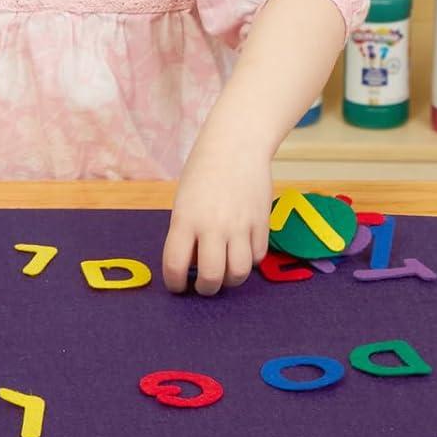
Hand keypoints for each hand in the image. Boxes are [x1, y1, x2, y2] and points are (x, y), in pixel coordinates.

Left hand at [161, 138, 271, 294]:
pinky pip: (257, 257)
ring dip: (230, 280)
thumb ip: (186, 234)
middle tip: (203, 286)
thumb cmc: (202, 174)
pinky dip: (248, 261)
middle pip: (212, 277)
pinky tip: (241, 252)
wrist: (235, 147)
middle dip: (205, 289)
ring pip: (239, 273)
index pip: (175, 265)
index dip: (174, 283)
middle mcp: (213, 226)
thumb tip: (192, 266)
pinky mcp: (262, 223)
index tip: (177, 286)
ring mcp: (240, 226)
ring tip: (225, 273)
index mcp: (185, 219)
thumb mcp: (183, 203)